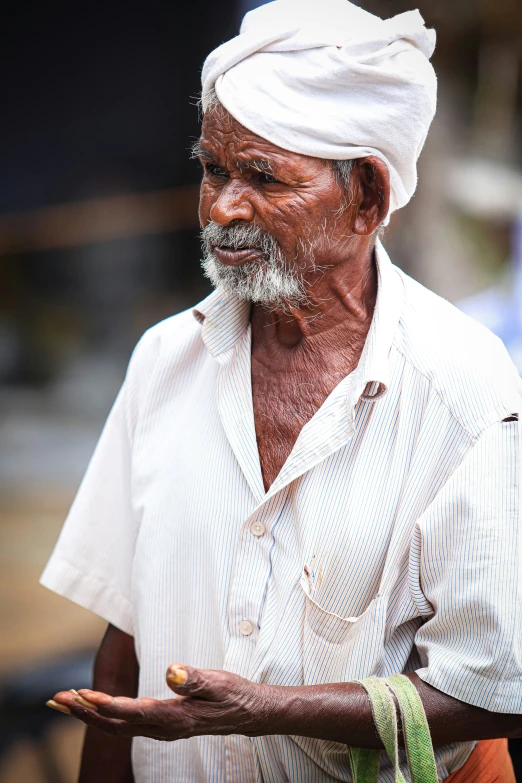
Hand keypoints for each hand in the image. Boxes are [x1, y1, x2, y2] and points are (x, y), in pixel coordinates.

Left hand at [47, 664, 275, 740]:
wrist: (248, 714)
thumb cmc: (234, 695)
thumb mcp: (219, 682)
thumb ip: (194, 679)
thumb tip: (172, 671)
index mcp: (174, 718)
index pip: (131, 713)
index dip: (104, 704)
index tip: (81, 693)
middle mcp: (163, 729)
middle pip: (114, 724)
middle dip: (83, 712)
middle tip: (56, 699)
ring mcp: (160, 729)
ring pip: (116, 726)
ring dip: (88, 714)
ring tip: (63, 701)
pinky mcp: (161, 725)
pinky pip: (125, 724)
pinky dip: (103, 715)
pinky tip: (93, 707)